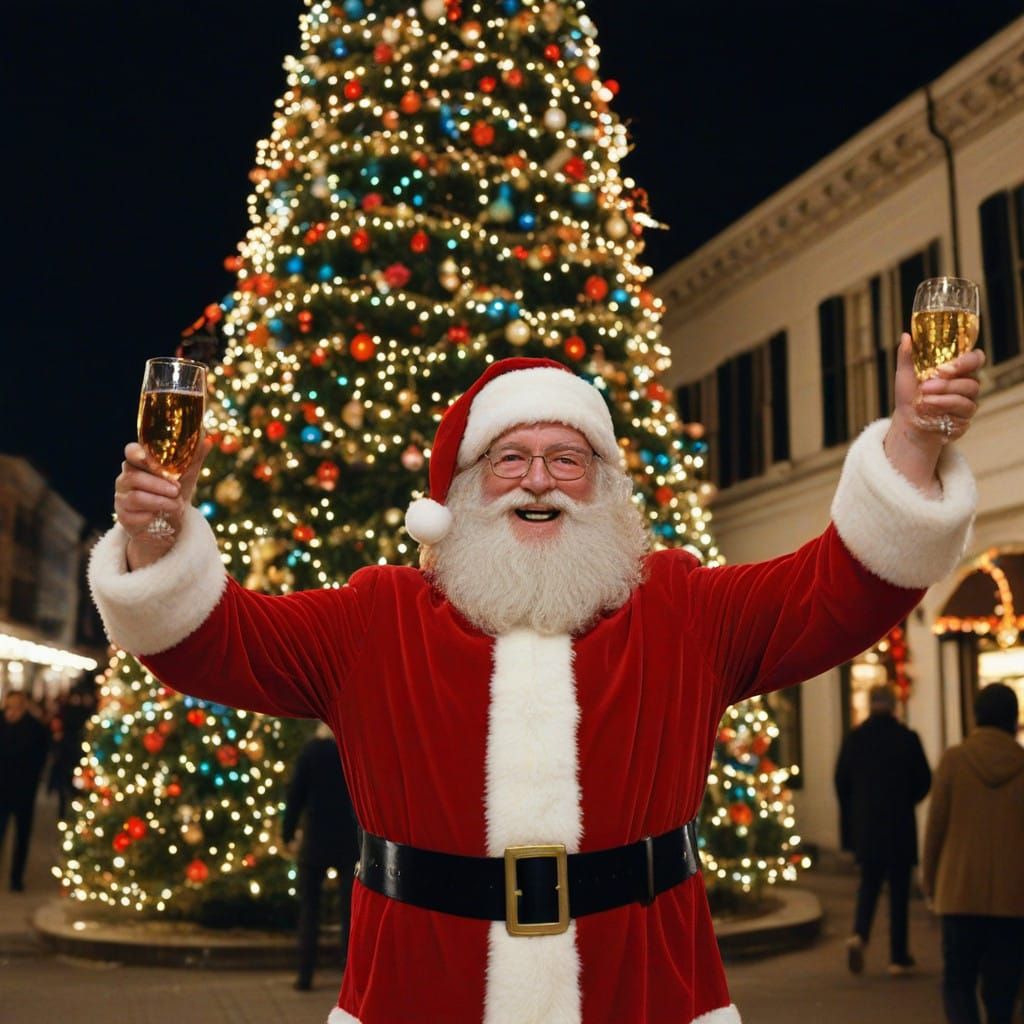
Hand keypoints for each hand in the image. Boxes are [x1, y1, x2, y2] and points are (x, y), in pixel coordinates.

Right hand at [115, 438, 212, 569]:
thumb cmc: (175, 491)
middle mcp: (126, 478)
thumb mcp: (187, 474)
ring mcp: (122, 498)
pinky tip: (158, 517)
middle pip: (135, 476)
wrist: (172, 520)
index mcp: (139, 463)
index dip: (135, 453)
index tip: (143, 457)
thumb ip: (194, 457)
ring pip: (136, 497)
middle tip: (177, 490)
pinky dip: (150, 517)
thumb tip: (208, 441)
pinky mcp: (124, 517)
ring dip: (159, 502)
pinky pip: (134, 517)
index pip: (130, 452)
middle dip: (159, 484)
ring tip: (176, 505)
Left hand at [893, 332, 984, 446]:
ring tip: (923, 397)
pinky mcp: (965, 419)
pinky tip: (929, 408)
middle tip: (930, 383)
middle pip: (973, 379)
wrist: (907, 422)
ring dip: (944, 395)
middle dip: (950, 381)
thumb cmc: (910, 395)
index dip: (967, 361)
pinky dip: (944, 408)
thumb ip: (907, 355)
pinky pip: (962, 412)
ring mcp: (968, 402)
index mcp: (958, 370)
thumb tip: (906, 336)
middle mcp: (967, 384)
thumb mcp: (905, 374)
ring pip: (968, 396)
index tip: (946, 367)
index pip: (976, 359)